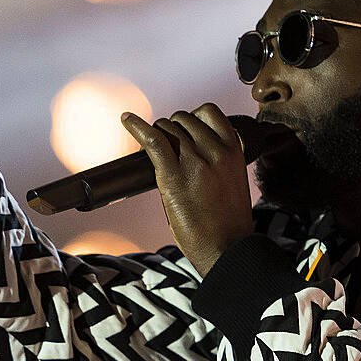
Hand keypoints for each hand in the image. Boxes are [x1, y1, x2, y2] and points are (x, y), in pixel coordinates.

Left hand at [120, 103, 253, 277]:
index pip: (208, 112)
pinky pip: (152, 140)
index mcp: (233, 150)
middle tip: (169, 150)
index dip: (192, 118)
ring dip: (158, 135)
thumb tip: (193, 147)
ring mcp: (194, 162)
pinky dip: (136, 126)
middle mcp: (215, 150)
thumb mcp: (233, 179)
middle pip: (183, 119)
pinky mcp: (173, 176)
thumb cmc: (229, 222)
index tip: (185, 131)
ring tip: (157, 151)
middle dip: (173, 130)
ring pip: (167, 127)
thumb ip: (218, 158)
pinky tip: (126, 119)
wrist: (228, 248)